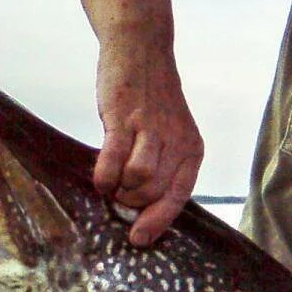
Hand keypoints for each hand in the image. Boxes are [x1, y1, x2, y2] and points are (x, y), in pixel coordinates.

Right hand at [93, 58, 203, 246]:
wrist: (141, 52)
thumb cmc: (152, 101)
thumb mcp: (170, 134)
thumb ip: (161, 167)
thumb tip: (141, 208)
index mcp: (192, 150)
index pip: (179, 196)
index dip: (159, 221)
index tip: (140, 239)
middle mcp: (177, 142)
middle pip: (155, 193)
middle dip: (133, 204)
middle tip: (118, 196)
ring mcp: (151, 129)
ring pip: (140, 180)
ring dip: (119, 189)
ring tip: (111, 182)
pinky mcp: (124, 118)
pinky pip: (114, 159)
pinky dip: (104, 176)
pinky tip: (99, 179)